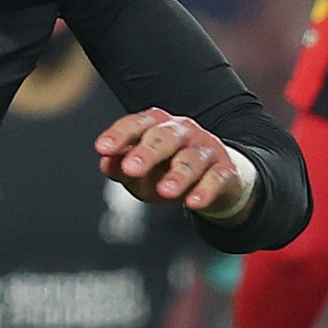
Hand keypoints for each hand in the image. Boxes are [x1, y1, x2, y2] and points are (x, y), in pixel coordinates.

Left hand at [98, 110, 249, 221]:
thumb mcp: (141, 171)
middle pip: (165, 137)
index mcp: (157, 126)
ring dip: (178, 175)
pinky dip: (205, 190)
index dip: (120, 135)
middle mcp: (182, 132)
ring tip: (165, 192)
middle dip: (148, 152)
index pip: (137, 125)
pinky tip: (193, 203)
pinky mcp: (225, 171)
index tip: (102, 149)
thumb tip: (105, 164)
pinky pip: (216, 179)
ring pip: (192, 159)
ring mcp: (205, 150)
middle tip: (131, 168)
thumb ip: (121, 167)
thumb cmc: (167, 170)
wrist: (214, 180)